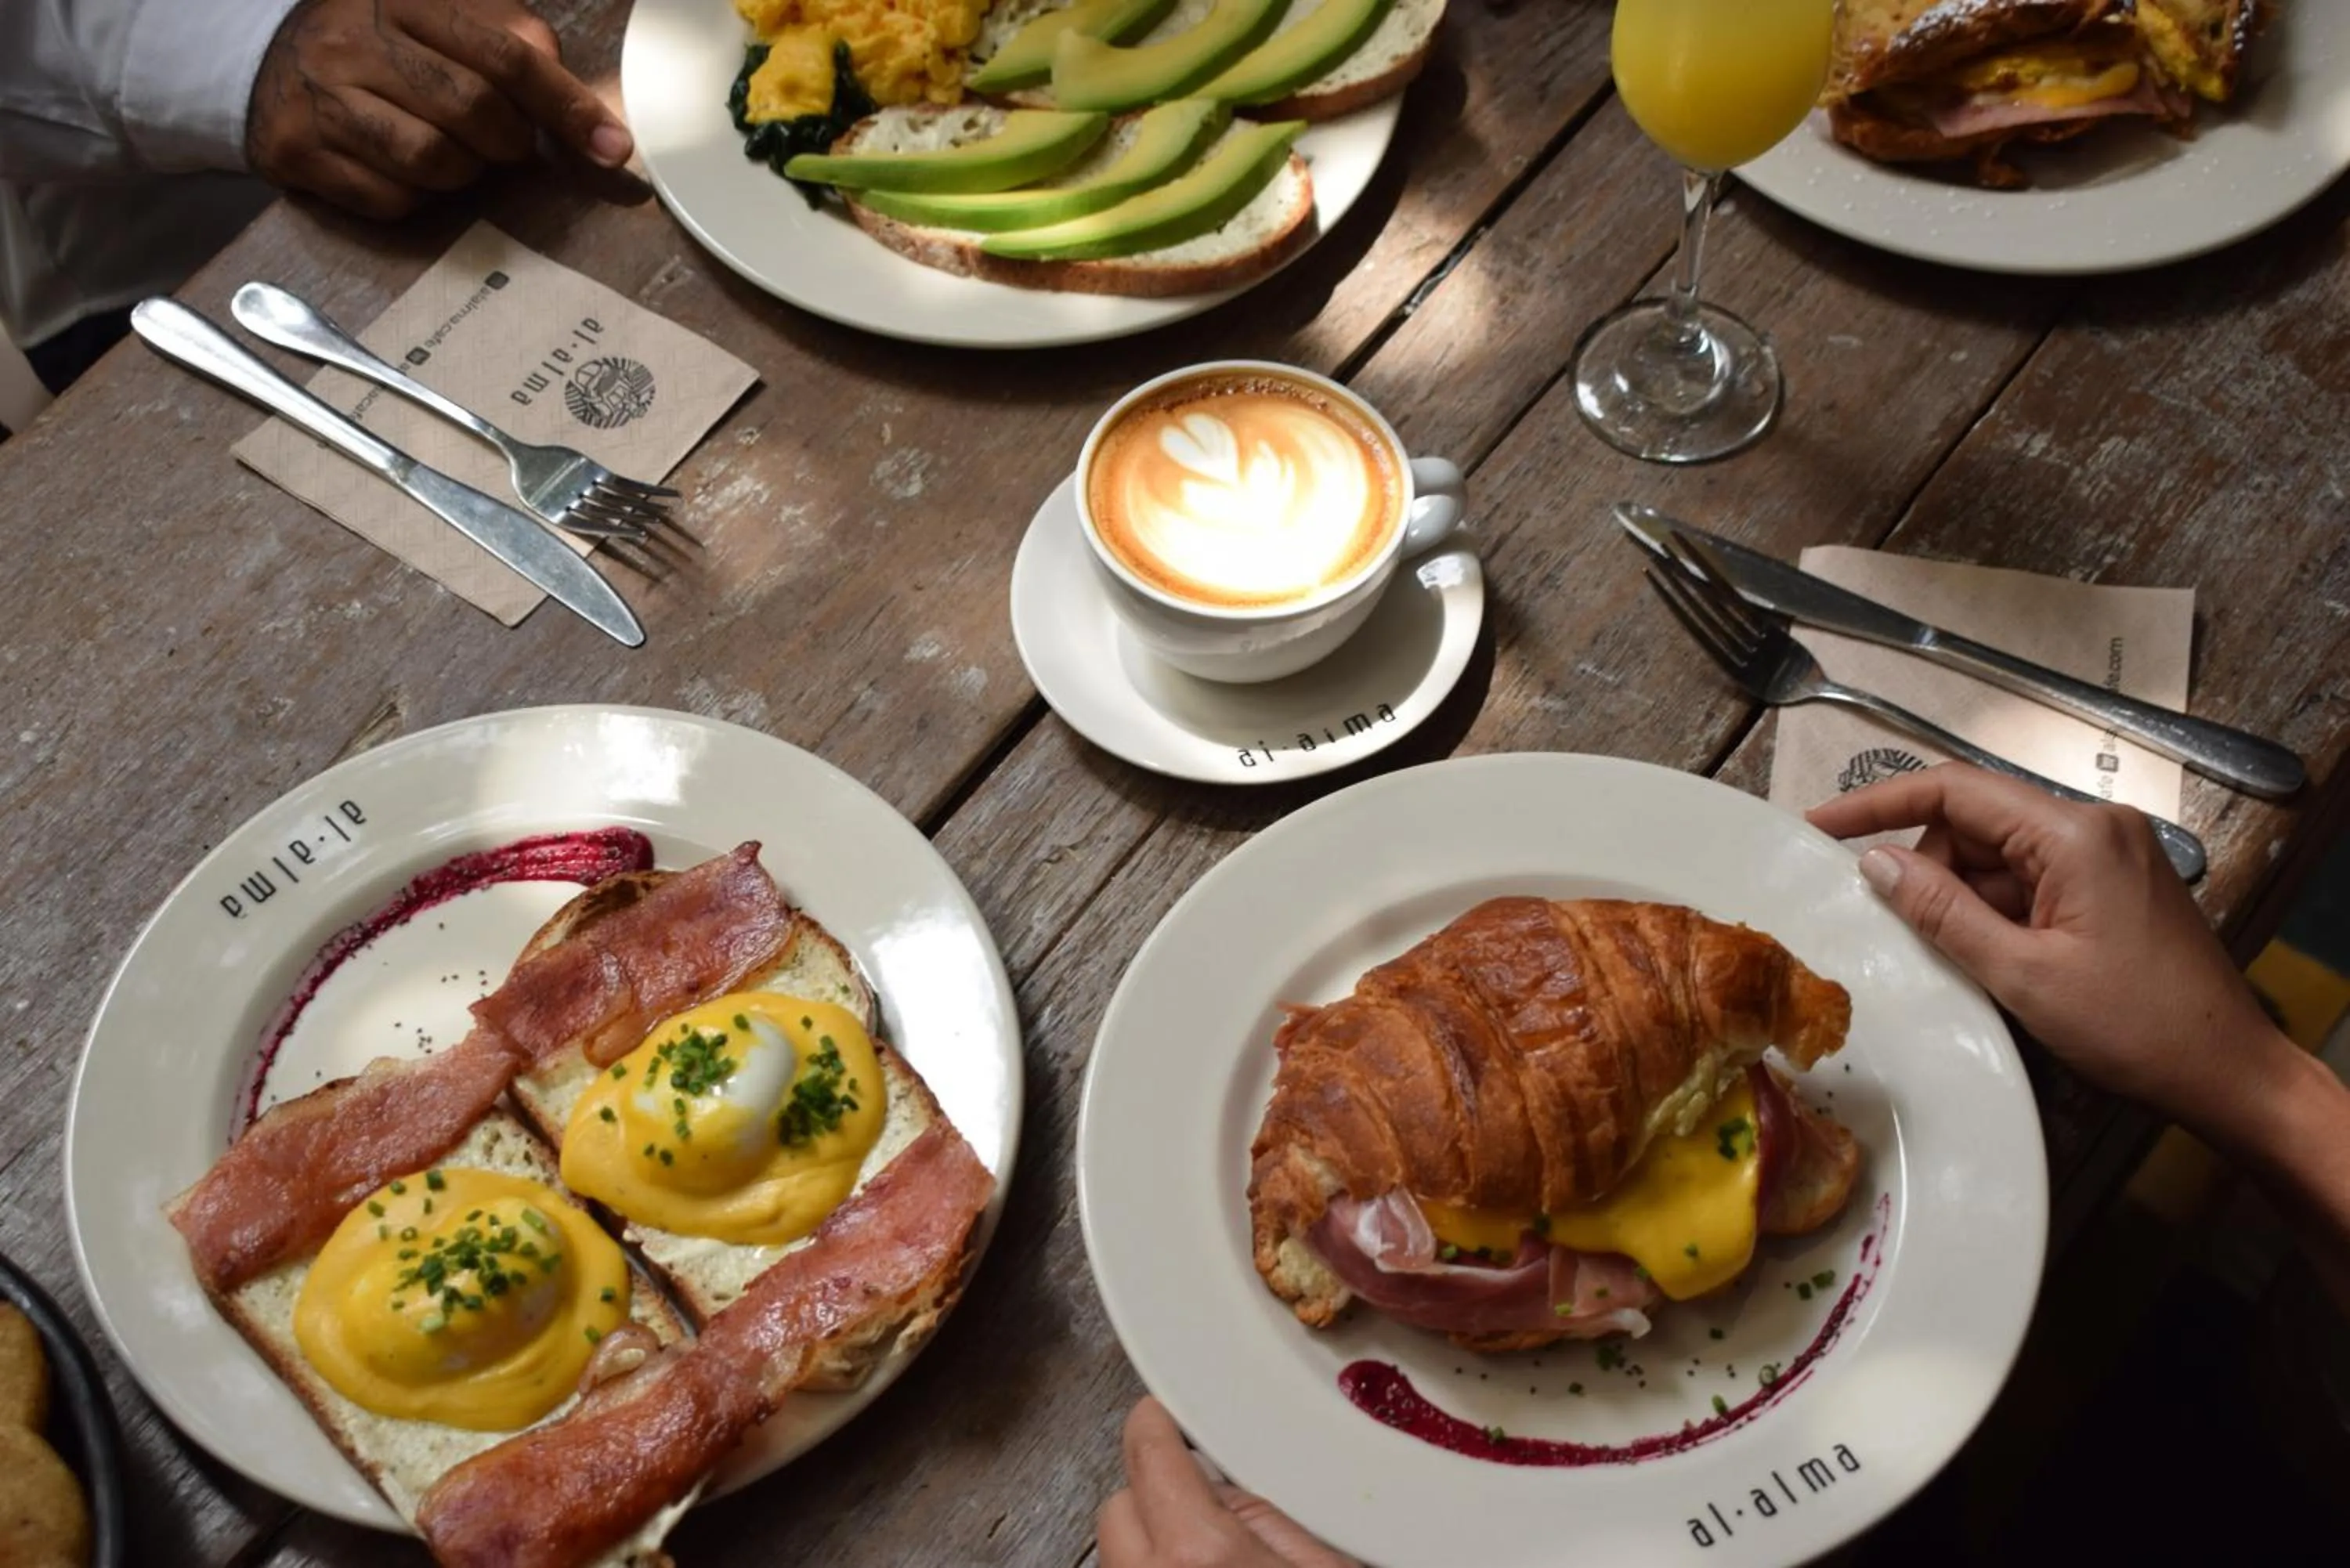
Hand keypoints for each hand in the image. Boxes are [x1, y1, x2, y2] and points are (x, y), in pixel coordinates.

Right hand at [246, 0, 633, 218]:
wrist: (262, 59)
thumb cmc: (380, 45)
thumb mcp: (443, 19)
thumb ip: (513, 45)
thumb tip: (586, 113)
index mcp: (404, 1)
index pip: (507, 55)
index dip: (567, 106)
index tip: (611, 147)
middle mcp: (356, 43)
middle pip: (474, 111)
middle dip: (507, 142)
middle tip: (503, 143)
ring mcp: (323, 100)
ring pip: (434, 162)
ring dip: (462, 173)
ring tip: (450, 152)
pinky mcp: (298, 153)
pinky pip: (391, 200)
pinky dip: (413, 198)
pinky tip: (401, 171)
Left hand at [1098, 1398, 1358, 1567]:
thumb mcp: (1324, 1563)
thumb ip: (1268, 1514)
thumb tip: (1227, 1484)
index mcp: (1200, 1553)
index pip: (1148, 1454)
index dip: (1155, 1421)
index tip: (1162, 1410)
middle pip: (1118, 1505)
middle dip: (1154, 1494)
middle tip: (1201, 1500)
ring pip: (1118, 1549)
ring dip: (1152, 1538)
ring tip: (1205, 1551)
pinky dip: (1154, 1565)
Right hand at [1806, 764, 2292, 1146]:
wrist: (2230, 1073)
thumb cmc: (2136, 1028)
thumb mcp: (2023, 975)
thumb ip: (1943, 912)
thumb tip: (1876, 863)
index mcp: (2076, 834)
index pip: (1955, 789)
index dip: (1878, 802)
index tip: (1820, 825)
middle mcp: (2095, 826)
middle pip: (1976, 822)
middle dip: (1928, 868)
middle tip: (1900, 929)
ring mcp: (2109, 854)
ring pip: (2000, 855)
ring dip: (1963, 898)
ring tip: (1957, 958)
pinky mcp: (2114, 884)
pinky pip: (2031, 879)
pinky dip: (1997, 913)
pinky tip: (1990, 959)